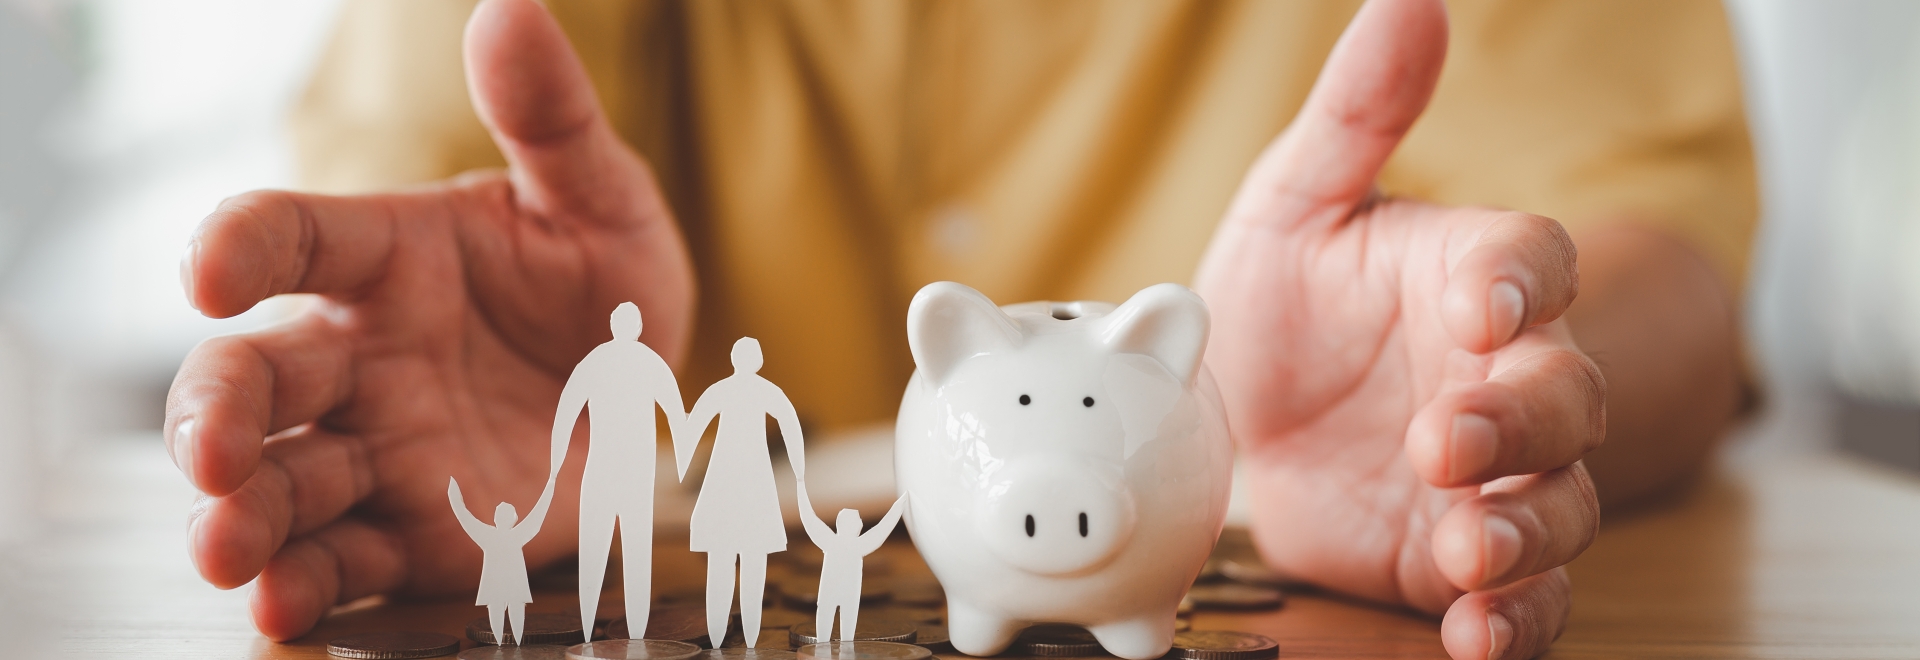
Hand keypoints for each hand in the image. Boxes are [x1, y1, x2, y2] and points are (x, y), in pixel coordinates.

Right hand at [164, 0, 693, 639]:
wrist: (642, 397)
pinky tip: (288, 602)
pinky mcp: (408, 531)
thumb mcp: (600, 199)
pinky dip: (309, 584)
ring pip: (280, 479)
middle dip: (217, 413)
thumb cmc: (600, 284)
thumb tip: (513, 12)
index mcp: (385, 259)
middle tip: (209, 448)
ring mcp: (375, 449)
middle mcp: (357, 356)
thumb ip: (553, 120)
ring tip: (230, 548)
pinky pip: (343, 560)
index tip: (212, 266)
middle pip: (254, 377)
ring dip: (243, 513)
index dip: (242, 244)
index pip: (292, 238)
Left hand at [1194, 1, 1601, 657]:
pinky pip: (1522, 594)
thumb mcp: (1296, 202)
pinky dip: (1512, 620)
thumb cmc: (1287, 299)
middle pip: (1564, 392)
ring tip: (1468, 547)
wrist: (1249, 419)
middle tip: (1444, 439)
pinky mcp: (1463, 554)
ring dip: (1523, 528)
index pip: (1534, 261)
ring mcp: (1497, 475)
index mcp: (1474, 277)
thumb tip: (1409, 4)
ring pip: (1559, 503)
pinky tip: (1476, 634)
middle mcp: (1505, 375)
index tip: (1483, 298)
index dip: (1522, 278)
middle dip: (1518, 418)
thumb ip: (1356, 114)